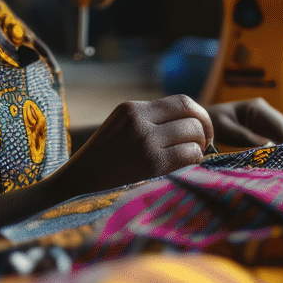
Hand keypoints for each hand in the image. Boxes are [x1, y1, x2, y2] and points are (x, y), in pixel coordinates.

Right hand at [54, 95, 212, 194]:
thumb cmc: (101, 159)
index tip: (200, 128)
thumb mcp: (120, 127)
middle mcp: (139, 120)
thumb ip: (149, 120)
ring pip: (194, 136)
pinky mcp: (151, 164)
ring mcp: (145, 142)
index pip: (182, 101)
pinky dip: (195, 161)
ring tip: (192, 157)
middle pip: (192, 117)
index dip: (199, 114)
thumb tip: (190, 124)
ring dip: (200, 147)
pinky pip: (190, 155)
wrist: (78, 182)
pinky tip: (186, 167)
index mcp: (131, 108)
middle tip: (202, 145)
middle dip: (204, 132)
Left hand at [206, 98, 282, 148]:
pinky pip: (281, 143)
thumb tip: (267, 145)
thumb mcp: (226, 128)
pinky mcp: (267, 134)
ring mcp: (268, 124)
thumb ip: (245, 136)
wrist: (203, 124)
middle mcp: (267, 114)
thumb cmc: (212, 123)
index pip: (280, 124)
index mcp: (258, 108)